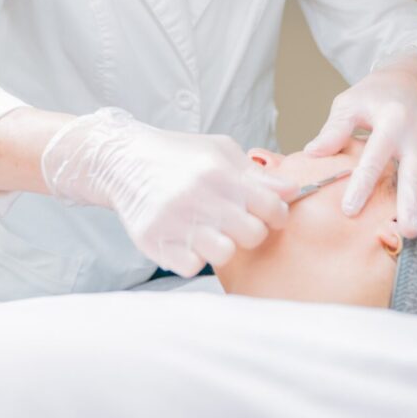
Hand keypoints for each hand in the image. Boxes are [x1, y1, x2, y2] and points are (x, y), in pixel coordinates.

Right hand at [41, 108, 297, 276]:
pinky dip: (192, 257)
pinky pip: (190, 267)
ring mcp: (174, 221)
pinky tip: (187, 240)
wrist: (123, 159)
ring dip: (222, 246)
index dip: (276, 213)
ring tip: (212, 233)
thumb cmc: (178, 155)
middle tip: (237, 222)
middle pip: (252, 234)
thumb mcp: (219, 150)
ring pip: (224, 254)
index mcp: (218, 171)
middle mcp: (198, 196)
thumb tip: (292, 191)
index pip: (271, 206)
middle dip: (251, 230)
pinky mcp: (154, 241)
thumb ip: (255, 174)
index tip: (267, 213)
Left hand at [304, 51, 416, 237]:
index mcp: (388, 122)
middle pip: (411, 171)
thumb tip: (311, 153)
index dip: (361, 184)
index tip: (350, 210)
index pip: (373, 158)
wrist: (410, 78)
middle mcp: (414, 133)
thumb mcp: (349, 104)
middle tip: (409, 229)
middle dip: (411, 200)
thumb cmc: (373, 95)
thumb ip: (334, 130)